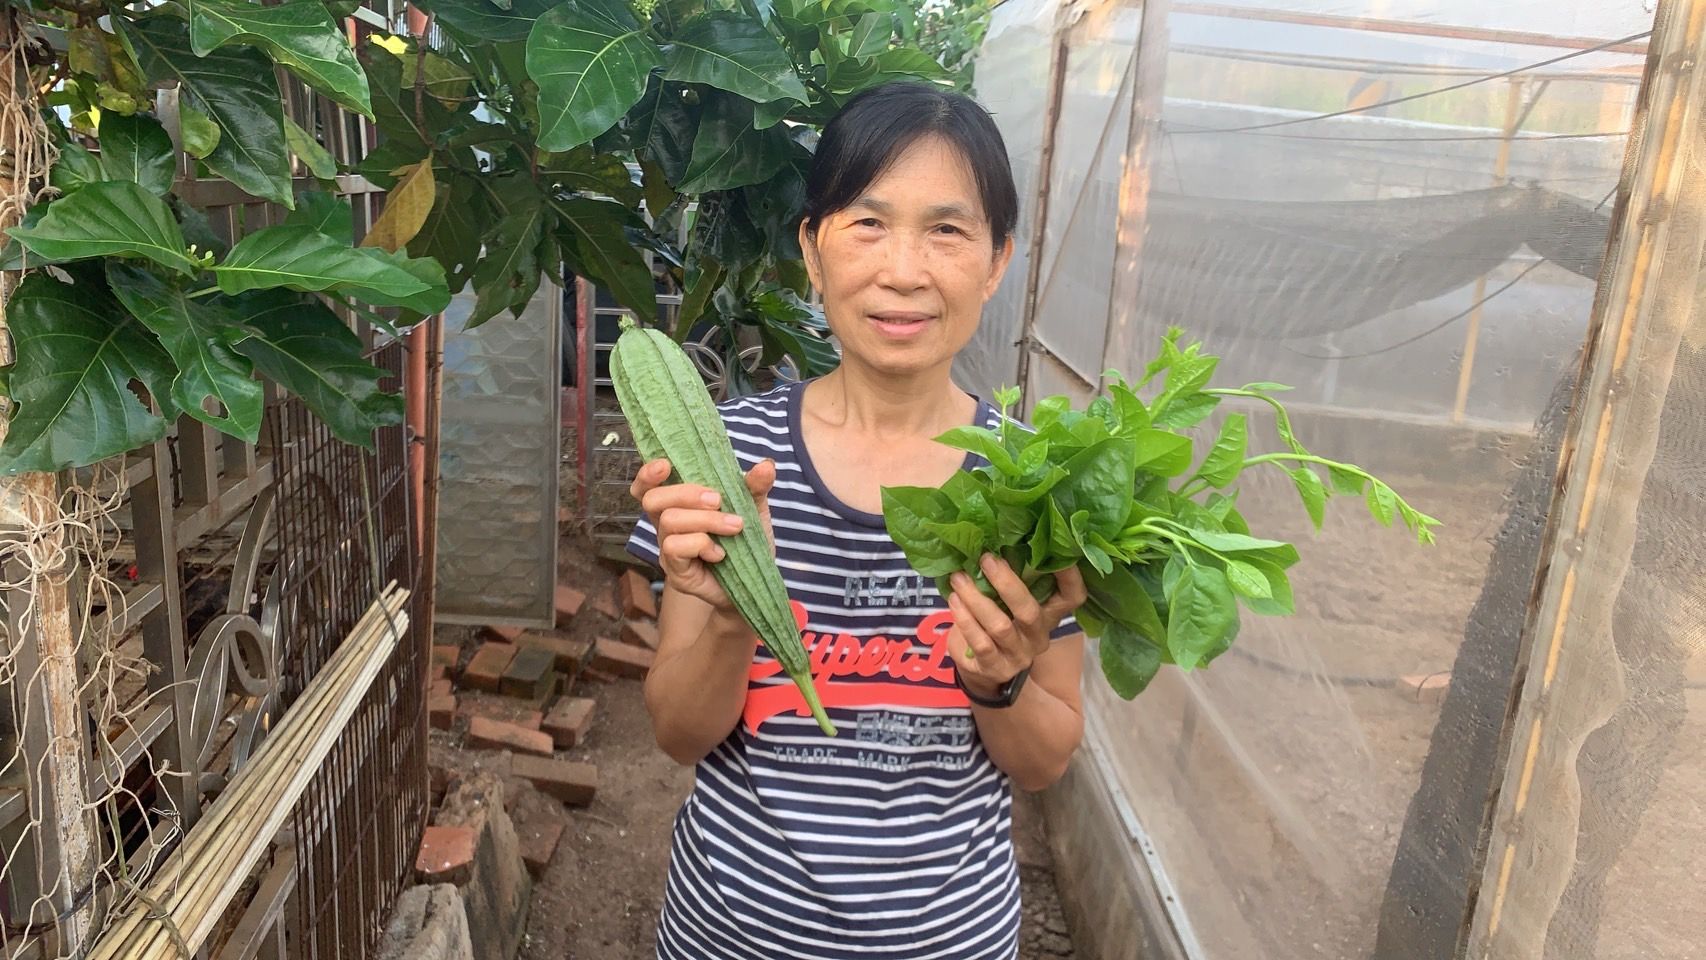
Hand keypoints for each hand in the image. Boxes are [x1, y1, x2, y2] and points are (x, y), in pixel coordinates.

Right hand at [629, 457, 776, 610]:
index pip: (648, 488)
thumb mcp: (754, 510)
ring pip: (669, 521)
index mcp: (680, 506)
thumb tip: (766, 465)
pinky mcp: (676, 573)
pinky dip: (702, 544)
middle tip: (718, 500)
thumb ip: (755, 487)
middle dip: (686, 494)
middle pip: (653, 500)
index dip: (647, 475)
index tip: (666, 465)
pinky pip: (676, 548)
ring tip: (735, 527)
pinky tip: (721, 553)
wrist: (756, 584)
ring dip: (705, 520)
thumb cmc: (748, 543)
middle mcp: (668, 527)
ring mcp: (669, 551)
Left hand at [945, 554, 1086, 700]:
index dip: (1069, 576)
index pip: (1072, 597)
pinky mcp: (995, 668)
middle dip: (1006, 583)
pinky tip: (954, 601)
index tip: (1054, 551)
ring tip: (958, 578)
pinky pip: (980, 643)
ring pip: (1000, 626)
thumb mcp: (1010, 603)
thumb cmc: (998, 620)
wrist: (984, 669)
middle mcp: (1038, 636)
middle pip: (1029, 611)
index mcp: (1049, 615)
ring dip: (976, 599)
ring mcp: (1018, 655)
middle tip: (985, 559)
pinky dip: (965, 620)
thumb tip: (993, 539)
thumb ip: (1012, 580)